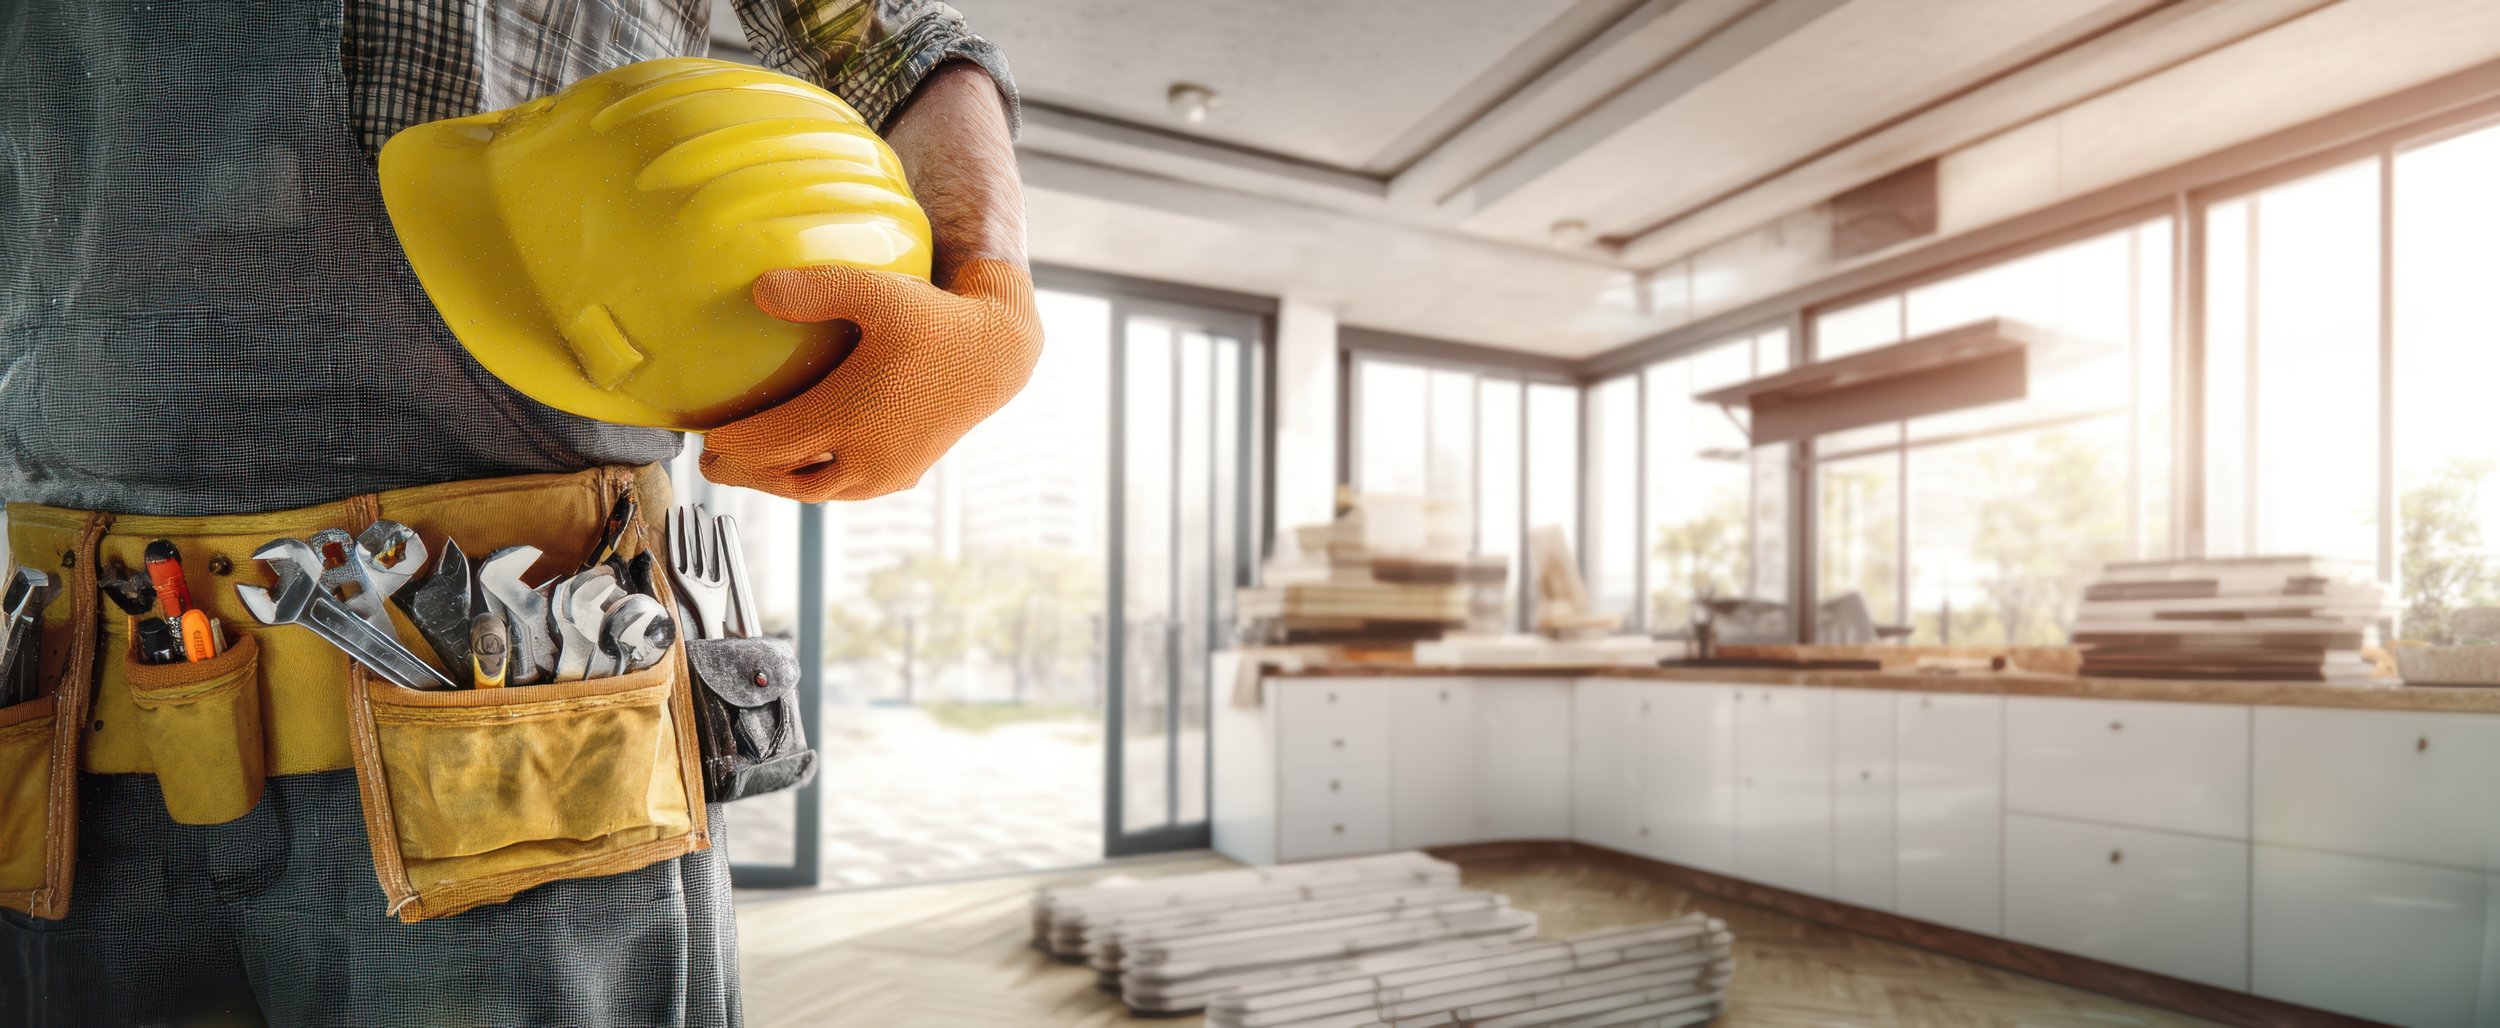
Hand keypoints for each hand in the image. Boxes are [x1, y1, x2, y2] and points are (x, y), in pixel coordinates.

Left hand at [699, 62, 1035, 501]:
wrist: (998, 353)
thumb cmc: (937, 317)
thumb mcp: (877, 291)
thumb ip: (816, 287)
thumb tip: (757, 290)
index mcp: (852, 417)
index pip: (771, 444)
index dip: (731, 445)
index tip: (702, 437)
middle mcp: (867, 456)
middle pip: (786, 478)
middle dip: (745, 474)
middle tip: (713, 463)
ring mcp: (888, 472)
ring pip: (817, 491)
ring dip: (779, 483)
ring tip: (752, 469)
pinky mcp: (905, 476)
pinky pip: (846, 489)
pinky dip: (816, 482)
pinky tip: (805, 465)